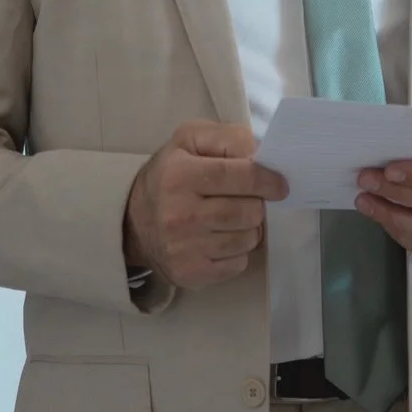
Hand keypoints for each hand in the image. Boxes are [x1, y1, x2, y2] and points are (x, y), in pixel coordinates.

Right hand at [125, 122, 288, 290]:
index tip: (279, 184)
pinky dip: (237, 251)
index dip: (268, 180)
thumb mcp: (191, 139)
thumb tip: (264, 154)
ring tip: (229, 218)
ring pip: (248, 239)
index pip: (242, 176)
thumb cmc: (170, 174)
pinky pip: (239, 264)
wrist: (131, 221)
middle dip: (255, 204)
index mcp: (180, 175)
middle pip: (250, 212)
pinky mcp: (190, 274)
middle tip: (242, 199)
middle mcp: (180, 215)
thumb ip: (229, 137)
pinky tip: (219, 239)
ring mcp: (184, 249)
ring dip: (248, 228)